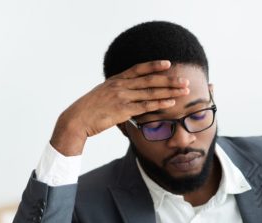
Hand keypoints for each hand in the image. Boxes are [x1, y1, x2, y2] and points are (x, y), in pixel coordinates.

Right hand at [50, 60, 189, 155]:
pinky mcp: (122, 110)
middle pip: (150, 80)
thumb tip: (128, 93)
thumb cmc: (90, 109)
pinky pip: (145, 106)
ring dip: (169, 91)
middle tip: (184, 80)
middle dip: (169, 79)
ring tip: (184, 91)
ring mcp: (122, 97)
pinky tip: (171, 103)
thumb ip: (117, 91)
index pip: (138, 69)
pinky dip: (159, 104)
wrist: (76, 119)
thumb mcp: (103, 94)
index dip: (154, 65)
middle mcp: (120, 85)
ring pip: (151, 92)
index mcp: (116, 80)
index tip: (168, 63)